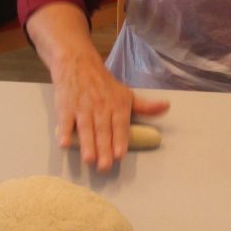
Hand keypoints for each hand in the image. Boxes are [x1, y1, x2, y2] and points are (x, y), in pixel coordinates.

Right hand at [53, 46, 169, 170]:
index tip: (120, 155)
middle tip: (104, 167)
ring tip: (89, 160)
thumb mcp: (126, 94)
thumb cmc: (103, 84)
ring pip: (85, 128)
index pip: (119, 125)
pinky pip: (65, 121)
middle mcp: (101, 107)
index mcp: (117, 105)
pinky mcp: (65, 106)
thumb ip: (145, 106)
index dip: (119, 140)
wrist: (77, 63)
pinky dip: (64, 132)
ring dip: (87, 144)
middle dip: (104, 149)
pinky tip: (64, 144)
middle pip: (103, 130)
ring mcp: (82, 107)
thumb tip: (167, 106)